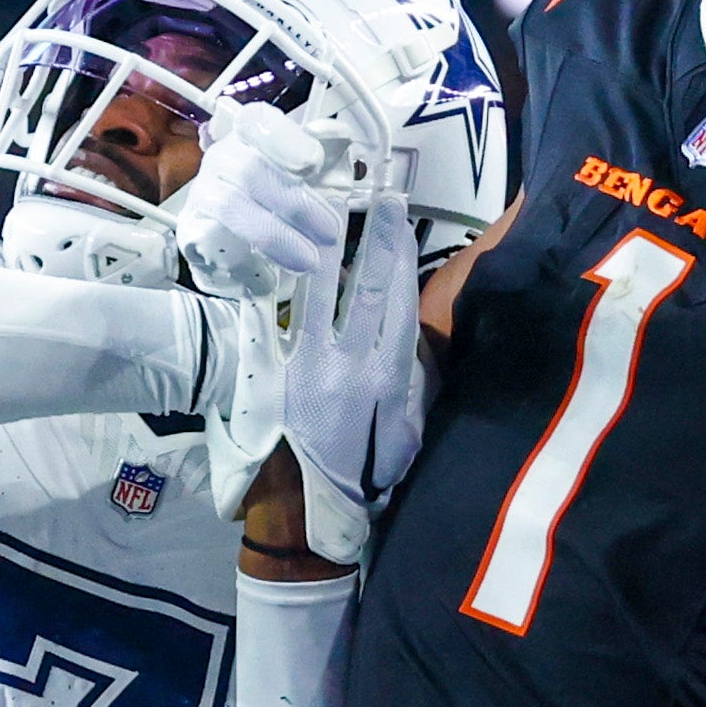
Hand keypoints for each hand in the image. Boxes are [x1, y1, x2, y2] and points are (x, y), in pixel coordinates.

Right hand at [165, 105, 344, 304]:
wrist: (247, 247)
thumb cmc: (285, 202)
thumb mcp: (317, 175)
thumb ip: (328, 152)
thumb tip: (337, 135)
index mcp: (252, 136)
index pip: (256, 120)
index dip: (284, 138)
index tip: (313, 163)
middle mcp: (222, 158)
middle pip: (249, 169)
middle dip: (295, 203)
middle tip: (329, 231)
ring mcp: (202, 193)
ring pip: (231, 205)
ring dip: (276, 235)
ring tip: (308, 261)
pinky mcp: (191, 230)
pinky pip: (214, 243)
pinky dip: (247, 263)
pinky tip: (270, 276)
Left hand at [282, 198, 429, 563]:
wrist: (311, 508)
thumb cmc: (358, 473)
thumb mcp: (400, 438)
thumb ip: (410, 395)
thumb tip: (419, 351)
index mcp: (390, 378)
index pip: (401, 308)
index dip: (405, 264)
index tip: (405, 227)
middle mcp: (358, 364)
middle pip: (371, 290)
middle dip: (379, 241)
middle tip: (383, 198)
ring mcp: (319, 364)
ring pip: (331, 295)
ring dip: (337, 249)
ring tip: (340, 208)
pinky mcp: (287, 370)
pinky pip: (290, 318)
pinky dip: (293, 284)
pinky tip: (296, 255)